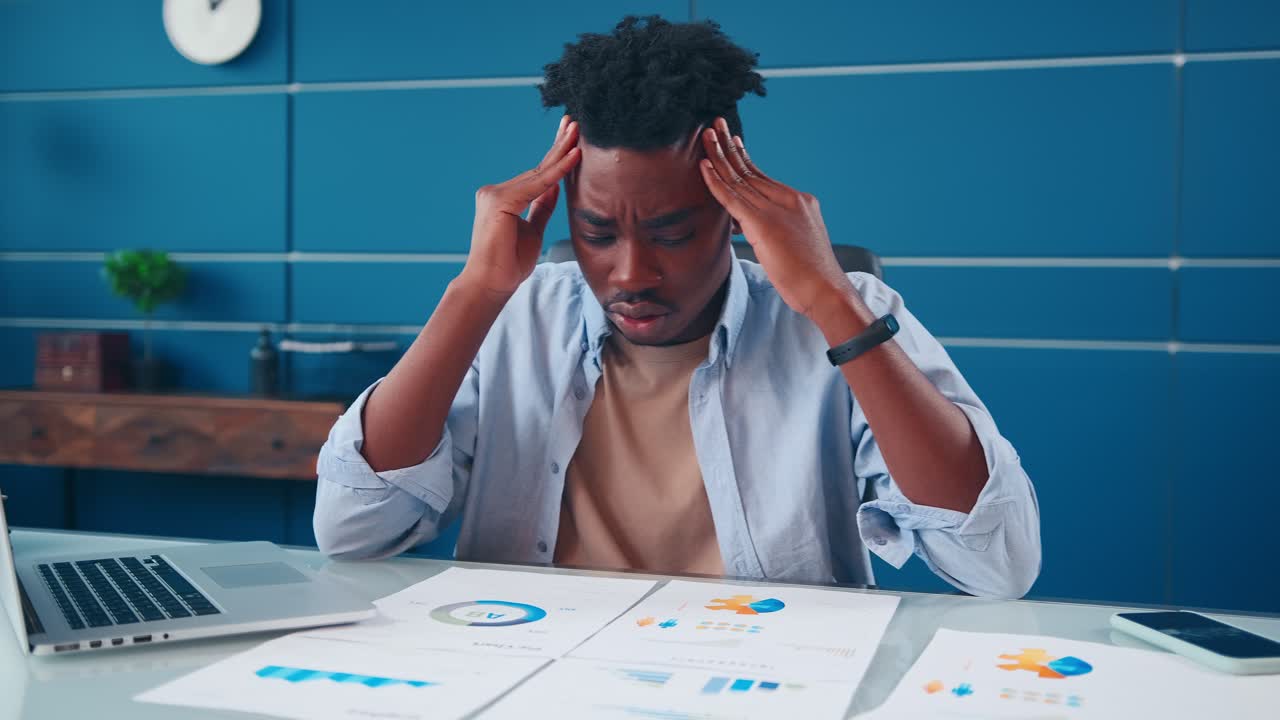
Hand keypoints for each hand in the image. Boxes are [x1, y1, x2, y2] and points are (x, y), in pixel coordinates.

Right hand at [460, 116, 580, 296]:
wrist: (490, 285)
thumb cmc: (508, 264)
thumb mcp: (533, 230)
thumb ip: (541, 207)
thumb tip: (556, 186)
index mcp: (503, 198)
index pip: (536, 175)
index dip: (555, 156)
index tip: (572, 138)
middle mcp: (495, 191)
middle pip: (537, 168)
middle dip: (558, 145)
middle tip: (575, 122)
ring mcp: (495, 194)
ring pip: (538, 173)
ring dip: (561, 152)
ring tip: (578, 132)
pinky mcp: (499, 201)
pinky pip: (537, 185)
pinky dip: (557, 171)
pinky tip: (574, 157)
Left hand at [698, 117, 853, 320]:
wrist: (825, 290)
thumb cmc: (809, 276)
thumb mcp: (792, 244)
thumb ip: (771, 228)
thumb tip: (744, 224)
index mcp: (798, 201)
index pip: (762, 177)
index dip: (742, 158)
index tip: (731, 141)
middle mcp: (788, 199)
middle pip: (750, 170)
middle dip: (729, 147)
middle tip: (714, 125)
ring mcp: (776, 209)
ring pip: (740, 179)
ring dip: (719, 156)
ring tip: (705, 136)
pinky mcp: (764, 224)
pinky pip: (733, 198)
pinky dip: (716, 182)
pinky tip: (704, 167)